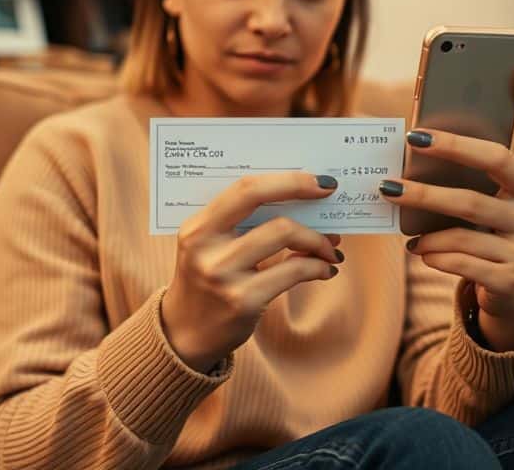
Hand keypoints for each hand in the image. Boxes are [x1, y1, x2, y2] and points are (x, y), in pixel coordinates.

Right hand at [161, 172, 344, 372]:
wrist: (184, 335)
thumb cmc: (205, 282)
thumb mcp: (209, 247)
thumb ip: (240, 223)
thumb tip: (300, 200)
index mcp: (197, 227)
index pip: (243, 189)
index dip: (285, 179)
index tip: (317, 179)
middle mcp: (205, 248)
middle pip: (261, 203)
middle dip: (302, 191)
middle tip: (328, 195)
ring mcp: (223, 274)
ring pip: (282, 234)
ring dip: (316, 238)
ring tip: (329, 247)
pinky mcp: (243, 301)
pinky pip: (293, 272)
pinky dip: (316, 267)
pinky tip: (324, 270)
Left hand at [379, 67, 513, 350]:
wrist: (513, 299)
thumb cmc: (490, 236)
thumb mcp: (491, 204)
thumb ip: (470, 177)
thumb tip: (417, 143)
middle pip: (493, 166)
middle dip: (450, 150)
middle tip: (410, 142)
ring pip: (468, 221)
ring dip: (425, 217)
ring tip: (397, 211)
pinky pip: (464, 259)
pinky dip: (434, 253)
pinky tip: (419, 250)